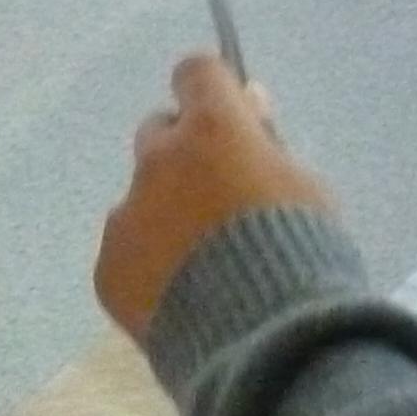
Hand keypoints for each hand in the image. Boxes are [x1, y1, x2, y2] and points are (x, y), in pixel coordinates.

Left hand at [97, 53, 333, 338]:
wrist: (263, 343)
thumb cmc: (303, 254)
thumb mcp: (308, 188)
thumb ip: (269, 146)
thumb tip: (250, 111)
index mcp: (213, 129)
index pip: (196, 73)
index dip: (213, 92)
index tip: (232, 118)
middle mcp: (159, 161)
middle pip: (159, 131)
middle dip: (184, 152)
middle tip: (217, 197)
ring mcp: (126, 216)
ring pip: (141, 197)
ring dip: (165, 213)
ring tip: (204, 266)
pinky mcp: (109, 268)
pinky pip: (127, 251)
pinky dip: (150, 264)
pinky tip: (184, 298)